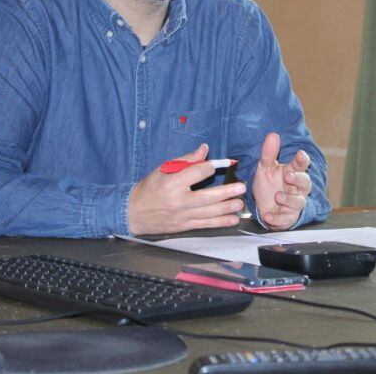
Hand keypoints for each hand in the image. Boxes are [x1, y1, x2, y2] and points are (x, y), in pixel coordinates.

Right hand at [127, 143, 246, 234]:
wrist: (134, 213)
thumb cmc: (150, 188)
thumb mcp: (163, 169)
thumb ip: (186, 160)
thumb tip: (204, 149)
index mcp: (171, 183)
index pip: (196, 173)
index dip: (209, 167)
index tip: (220, 164)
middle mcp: (177, 201)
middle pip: (206, 197)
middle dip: (226, 192)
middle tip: (241, 187)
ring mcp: (182, 215)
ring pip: (208, 213)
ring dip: (227, 208)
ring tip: (240, 203)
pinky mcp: (184, 226)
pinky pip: (205, 225)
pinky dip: (220, 223)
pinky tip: (233, 219)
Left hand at [251, 132, 311, 230]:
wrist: (261, 206)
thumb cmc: (268, 185)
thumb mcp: (265, 167)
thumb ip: (268, 153)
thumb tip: (273, 135)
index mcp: (293, 172)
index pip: (302, 165)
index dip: (302, 160)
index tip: (300, 154)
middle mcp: (297, 189)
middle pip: (306, 183)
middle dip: (298, 179)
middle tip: (288, 175)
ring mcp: (294, 204)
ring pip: (299, 202)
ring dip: (289, 199)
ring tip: (278, 195)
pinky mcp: (287, 218)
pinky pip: (286, 219)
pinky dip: (277, 219)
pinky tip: (268, 215)